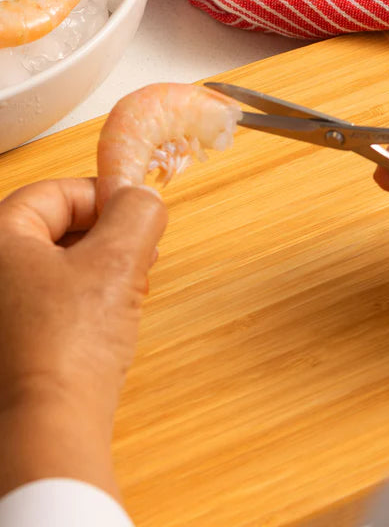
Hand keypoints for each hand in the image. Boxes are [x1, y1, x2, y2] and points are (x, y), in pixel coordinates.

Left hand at [0, 179, 166, 498]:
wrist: (48, 426)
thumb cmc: (71, 343)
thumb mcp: (118, 261)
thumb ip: (137, 213)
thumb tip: (143, 195)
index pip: (54, 193)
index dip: (103, 196)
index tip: (139, 212)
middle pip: (53, 228)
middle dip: (107, 234)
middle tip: (143, 250)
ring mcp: (0, 308)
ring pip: (55, 264)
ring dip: (102, 265)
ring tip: (137, 282)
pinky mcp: (10, 340)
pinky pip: (49, 298)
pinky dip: (86, 294)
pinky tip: (114, 311)